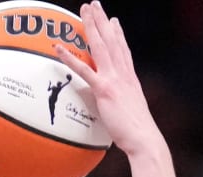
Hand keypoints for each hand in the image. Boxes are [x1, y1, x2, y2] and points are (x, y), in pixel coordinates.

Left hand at [55, 1, 162, 156]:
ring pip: (100, 46)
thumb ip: (120, 103)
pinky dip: (69, 57)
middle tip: (95, 5)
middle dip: (102, 21)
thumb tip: (112, 104)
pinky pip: (83, 70)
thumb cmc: (136, 131)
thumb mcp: (129, 111)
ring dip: (91, 26)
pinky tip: (58, 47)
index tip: (114, 20)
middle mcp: (123, 74)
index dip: (118, 34)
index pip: (123, 51)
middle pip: (111, 41)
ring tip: (84, 10)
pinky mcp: (104, 89)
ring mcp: (114, 79)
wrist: (144, 138)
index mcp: (130, 78)